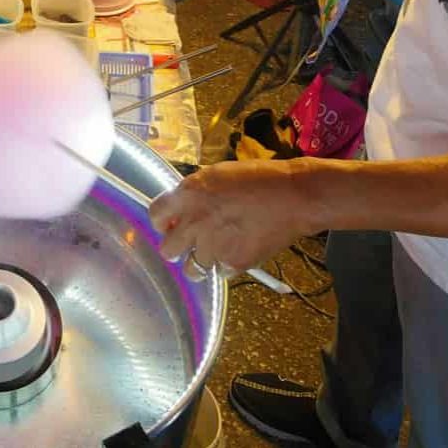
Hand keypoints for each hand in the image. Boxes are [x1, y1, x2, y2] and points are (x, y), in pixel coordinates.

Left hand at [149, 161, 305, 280]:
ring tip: (218, 249)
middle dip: (177, 248)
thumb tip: (180, 209)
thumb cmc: (258, 179)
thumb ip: (194, 193)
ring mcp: (213, 246)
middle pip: (168, 250)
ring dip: (201, 261)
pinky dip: (227, 265)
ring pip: (192, 269)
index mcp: (188, 194)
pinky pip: (220, 272)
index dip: (162, 222)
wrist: (293, 196)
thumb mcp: (217, 175)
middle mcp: (195, 222)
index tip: (170, 225)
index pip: (155, 215)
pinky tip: (240, 248)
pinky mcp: (233, 263)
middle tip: (190, 243)